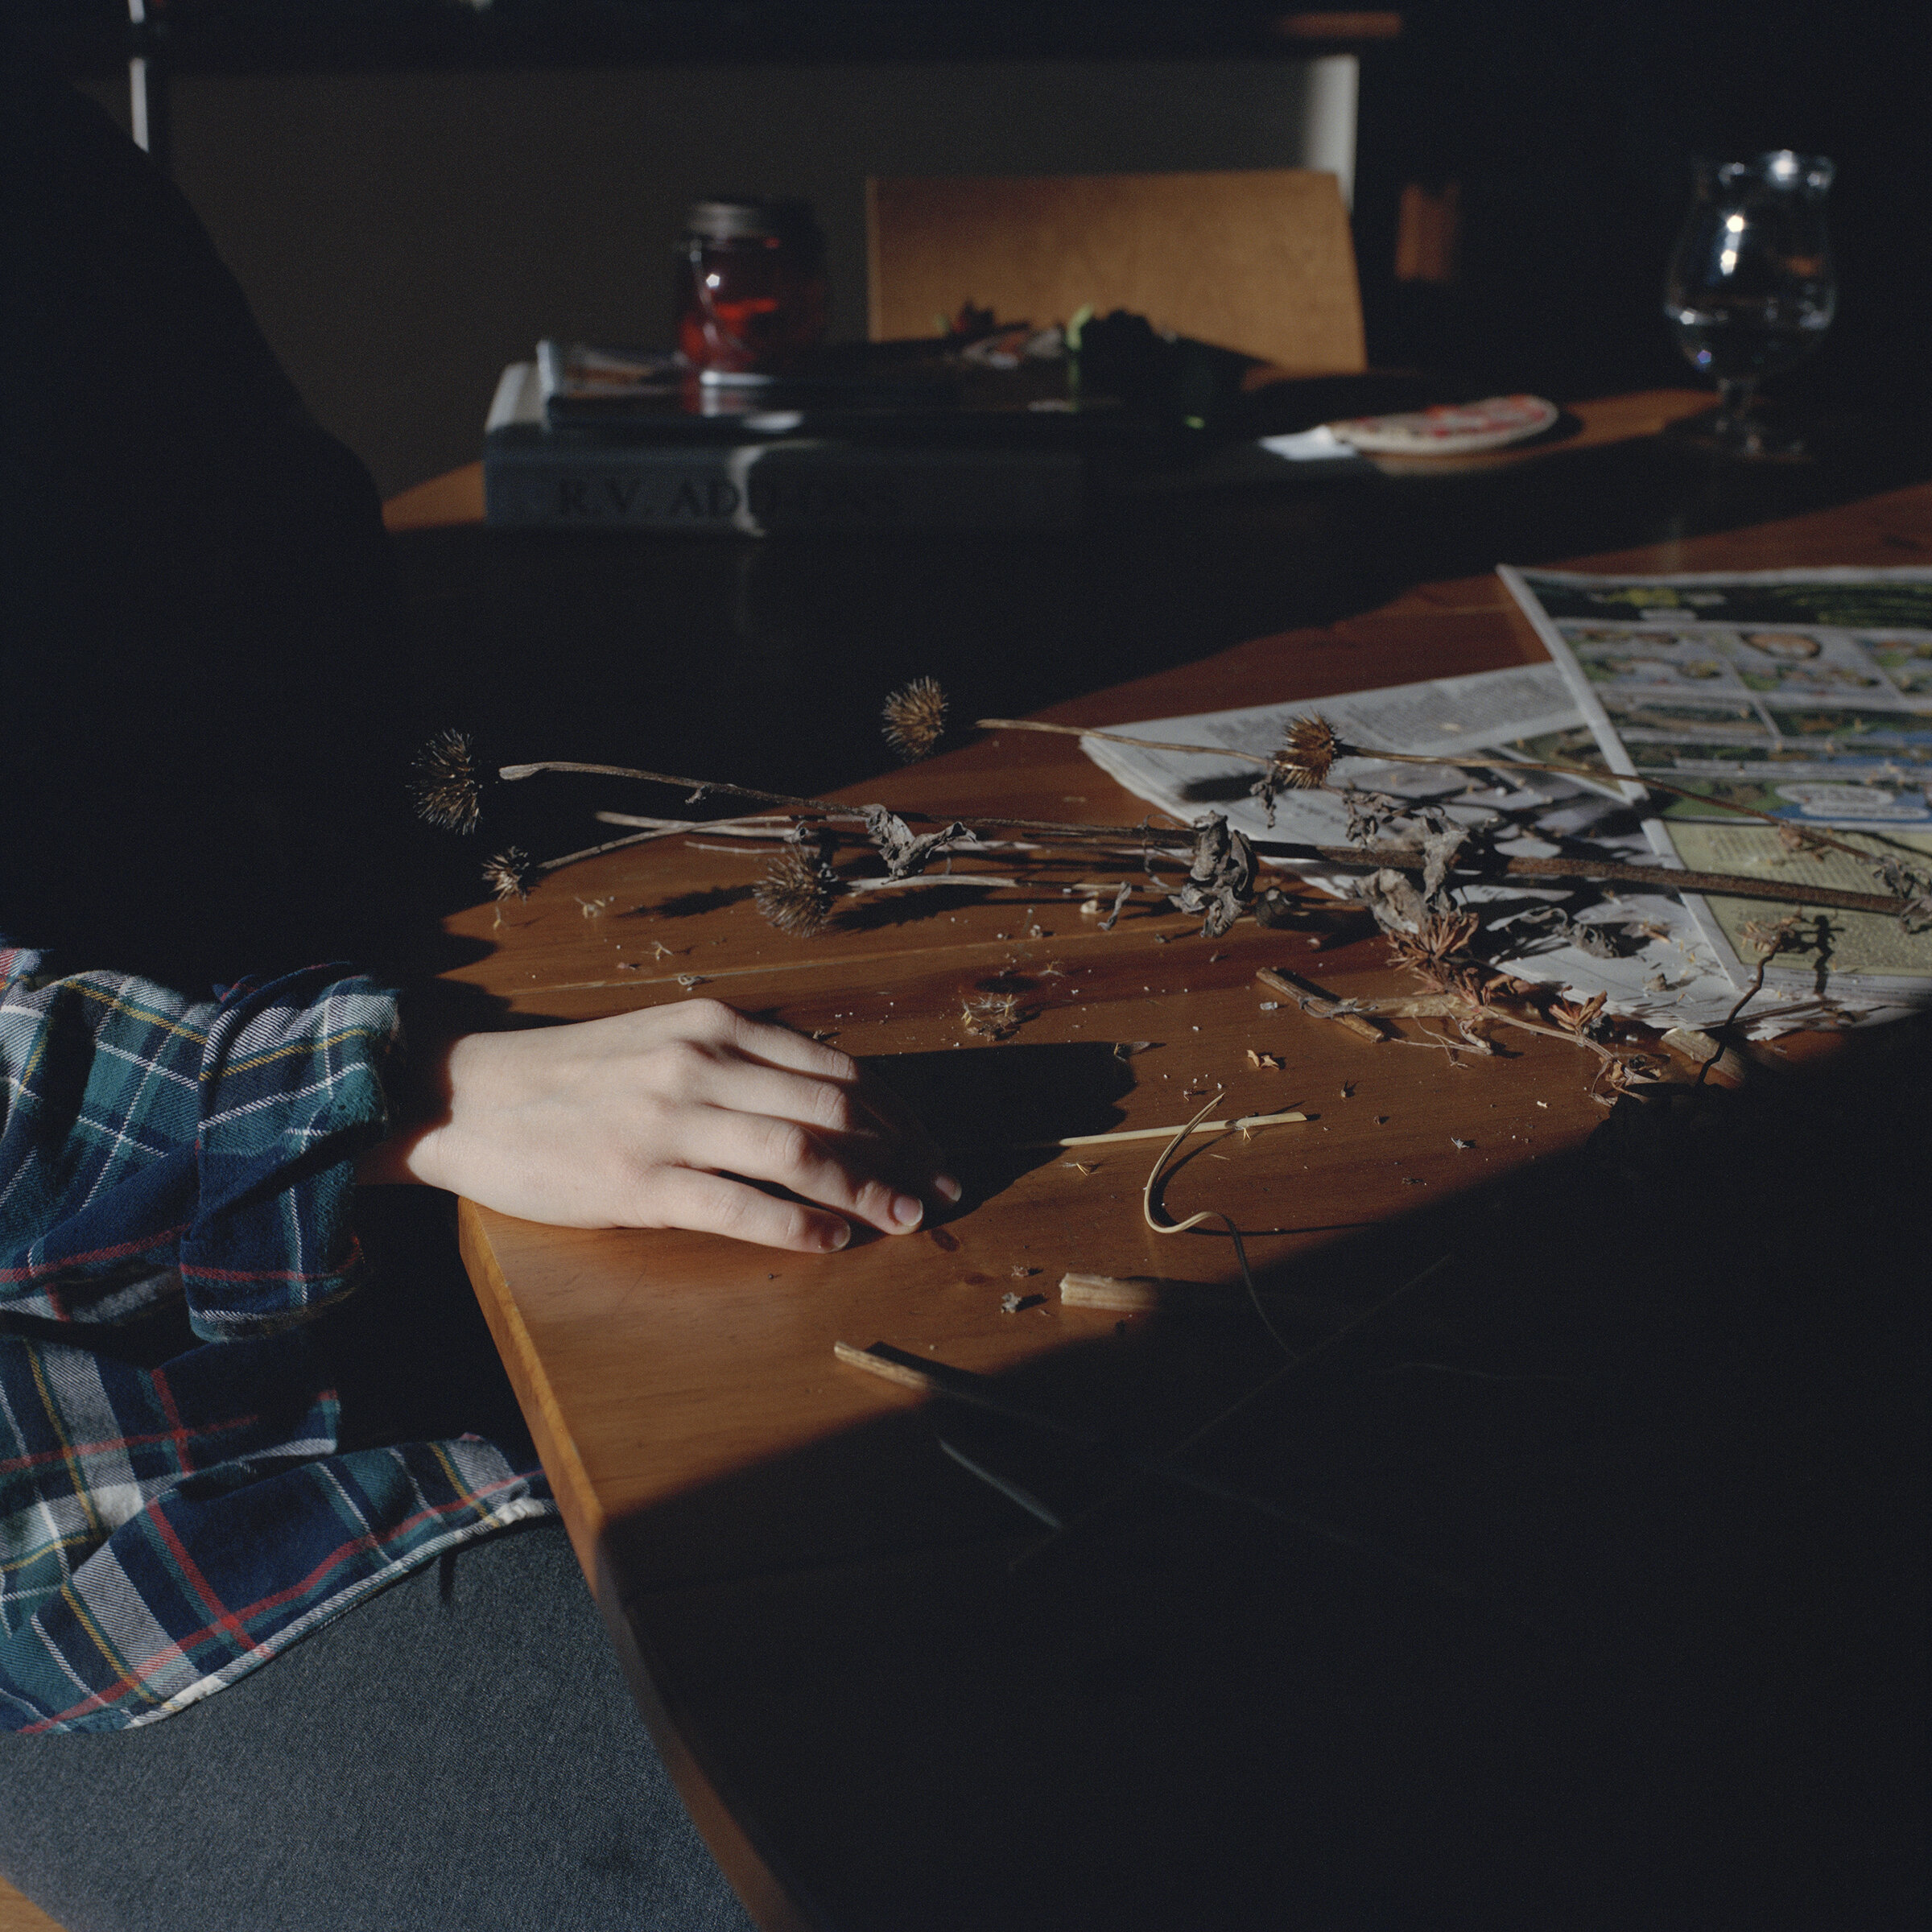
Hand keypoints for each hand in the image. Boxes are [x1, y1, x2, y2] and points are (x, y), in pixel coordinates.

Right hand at [362, 999, 958, 1252]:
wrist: (468, 1096)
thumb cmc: (572, 1076)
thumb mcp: (664, 1041)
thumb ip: (738, 1062)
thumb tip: (826, 1104)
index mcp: (717, 1026)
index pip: (839, 1071)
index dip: (898, 1116)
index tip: (931, 1150)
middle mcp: (704, 1063)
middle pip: (837, 1111)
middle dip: (902, 1156)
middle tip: (939, 1192)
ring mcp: (672, 1122)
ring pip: (801, 1155)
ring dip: (868, 1191)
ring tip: (904, 1220)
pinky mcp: (639, 1181)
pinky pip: (740, 1205)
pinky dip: (799, 1225)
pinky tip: (833, 1241)